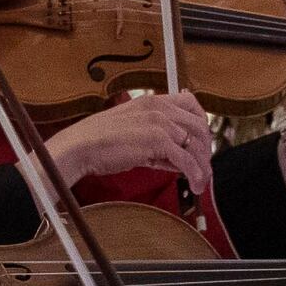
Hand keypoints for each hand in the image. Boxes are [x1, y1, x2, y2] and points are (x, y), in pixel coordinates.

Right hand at [47, 91, 215, 197]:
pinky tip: (194, 184)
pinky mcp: (157, 142)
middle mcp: (159, 108)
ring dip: (203, 166)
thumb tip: (177, 158)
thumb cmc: (99, 142)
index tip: (201, 140)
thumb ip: (157, 140)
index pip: (191, 103)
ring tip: (201, 182)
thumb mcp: (132, 131)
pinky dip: (195, 174)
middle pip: (199, 126)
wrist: (81, 147)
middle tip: (203, 167)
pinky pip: (186, 160)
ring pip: (196, 144)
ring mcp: (159, 123)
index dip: (201, 123)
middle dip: (204, 149)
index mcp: (152, 101)